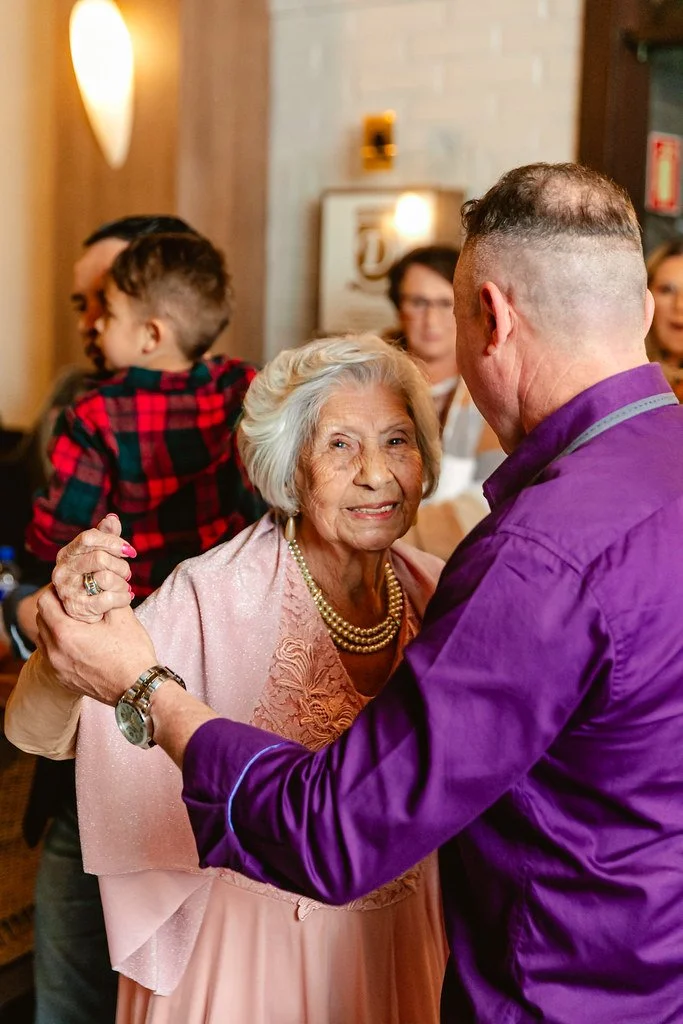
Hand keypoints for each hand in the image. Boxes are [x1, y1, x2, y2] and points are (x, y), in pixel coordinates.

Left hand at [35, 587, 155, 704]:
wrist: (137, 688)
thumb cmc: (132, 653)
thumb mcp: (122, 616)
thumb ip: (106, 595)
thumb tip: (99, 582)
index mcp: (66, 634)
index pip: (45, 602)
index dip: (55, 591)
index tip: (69, 588)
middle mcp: (55, 652)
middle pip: (41, 620)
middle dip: (54, 607)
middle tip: (73, 602)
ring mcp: (57, 668)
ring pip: (43, 639)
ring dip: (53, 626)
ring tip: (74, 622)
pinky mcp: (63, 680)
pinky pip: (51, 656)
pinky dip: (58, 645)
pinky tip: (78, 642)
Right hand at [52, 514, 135, 622]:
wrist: (82, 608)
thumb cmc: (93, 575)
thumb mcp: (97, 553)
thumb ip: (105, 536)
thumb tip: (112, 518)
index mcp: (67, 553)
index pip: (89, 538)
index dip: (113, 541)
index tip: (129, 550)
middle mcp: (63, 570)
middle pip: (100, 558)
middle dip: (121, 566)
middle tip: (127, 573)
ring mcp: (68, 590)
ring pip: (106, 578)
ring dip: (122, 583)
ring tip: (123, 586)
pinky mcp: (78, 608)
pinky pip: (109, 599)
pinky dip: (123, 597)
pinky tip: (125, 597)